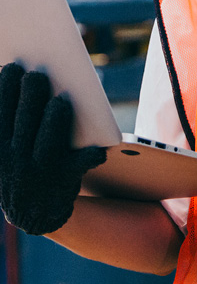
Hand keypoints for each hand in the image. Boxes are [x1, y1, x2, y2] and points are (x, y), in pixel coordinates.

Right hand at [0, 62, 105, 234]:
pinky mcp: (63, 182)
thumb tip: (17, 76)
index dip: (4, 89)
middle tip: (38, 74)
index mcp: (0, 150)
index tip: (12, 67)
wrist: (36, 216)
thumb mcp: (7, 153)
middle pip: (23, 122)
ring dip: (55, 119)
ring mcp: (39, 173)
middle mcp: (15, 162)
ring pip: (47, 141)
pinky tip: (99, 148)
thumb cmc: (25, 168)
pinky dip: (90, 156)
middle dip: (30, 95)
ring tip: (61, 100)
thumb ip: (10, 124)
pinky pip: (78, 165)